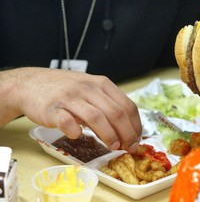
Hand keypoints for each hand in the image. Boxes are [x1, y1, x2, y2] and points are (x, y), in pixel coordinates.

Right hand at [1, 67, 141, 151]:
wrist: (31, 83)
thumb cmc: (65, 89)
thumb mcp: (90, 88)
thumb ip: (106, 103)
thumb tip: (126, 128)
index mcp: (101, 83)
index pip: (127, 105)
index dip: (135, 125)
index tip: (137, 139)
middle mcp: (88, 88)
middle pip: (116, 113)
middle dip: (127, 134)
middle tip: (129, 147)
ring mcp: (70, 97)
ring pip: (96, 117)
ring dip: (108, 135)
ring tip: (113, 147)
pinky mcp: (52, 108)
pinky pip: (67, 121)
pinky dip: (75, 131)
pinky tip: (78, 135)